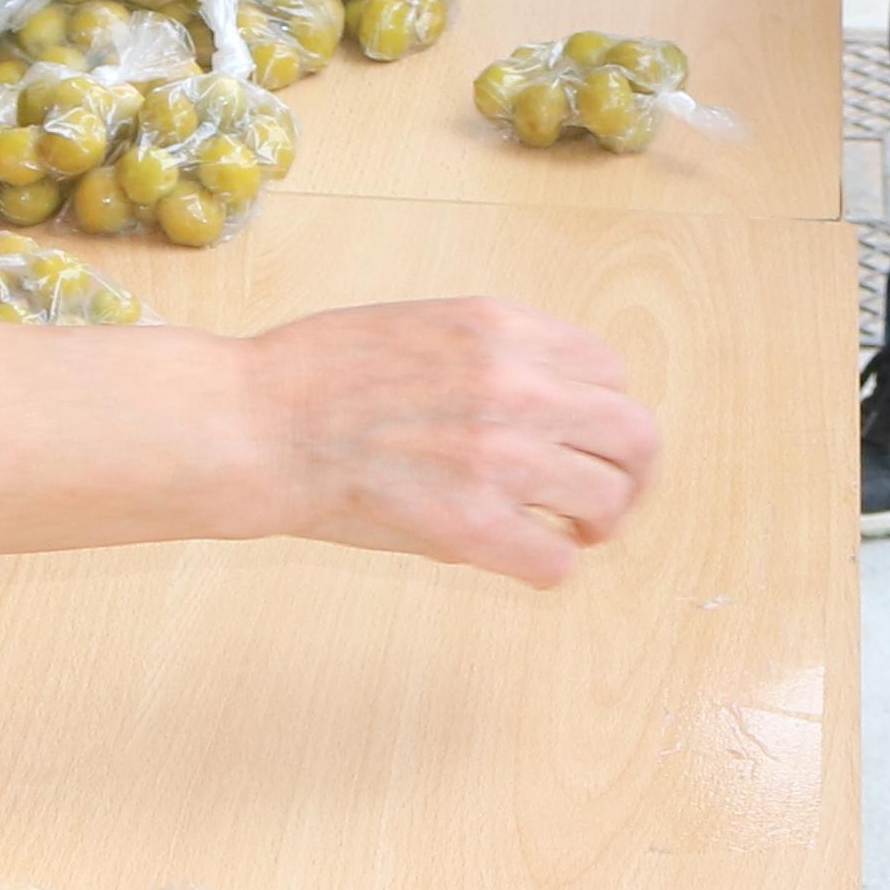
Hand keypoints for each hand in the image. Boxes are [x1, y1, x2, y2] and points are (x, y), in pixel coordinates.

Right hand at [226, 298, 659, 587]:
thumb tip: (555, 397)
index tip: (584, 438)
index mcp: (504, 328)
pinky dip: (548, 566)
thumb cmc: (318, 376)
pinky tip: (521, 558)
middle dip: (628, 473)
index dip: (602, 412)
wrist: (254, 424)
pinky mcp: (471, 526)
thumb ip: (498, 354)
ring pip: (608, 502)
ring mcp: (499, 458)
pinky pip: (556, 563)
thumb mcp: (425, 323)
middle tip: (604, 498)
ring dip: (595, 524)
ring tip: (569, 532)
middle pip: (635, 436)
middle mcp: (517, 386)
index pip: (611, 372)